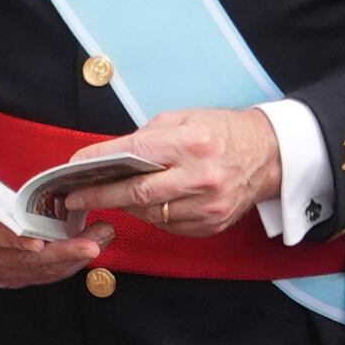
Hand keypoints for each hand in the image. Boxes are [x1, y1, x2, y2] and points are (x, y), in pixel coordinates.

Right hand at [0, 155, 113, 288]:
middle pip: (24, 259)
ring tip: (103, 238)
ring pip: (38, 270)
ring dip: (73, 258)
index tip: (39, 240)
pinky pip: (40, 276)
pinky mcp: (9, 274)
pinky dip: (66, 267)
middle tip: (94, 241)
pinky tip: (91, 250)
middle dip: (62, 252)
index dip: (14, 240)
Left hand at [61, 107, 279, 236]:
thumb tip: (110, 155)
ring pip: (151, 214)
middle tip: (75, 197)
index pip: (136, 155)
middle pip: (138, 193)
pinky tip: (141, 205)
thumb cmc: (223, 131)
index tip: (75, 166)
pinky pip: (169, 226)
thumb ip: (148, 137)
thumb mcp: (185, 118)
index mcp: (193, 143)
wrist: (269, 154)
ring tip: (104, 198)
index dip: (101, 161)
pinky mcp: (212, 224)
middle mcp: (201, 177)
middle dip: (101, 195)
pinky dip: (150, 216)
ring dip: (124, 206)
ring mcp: (208, 206)